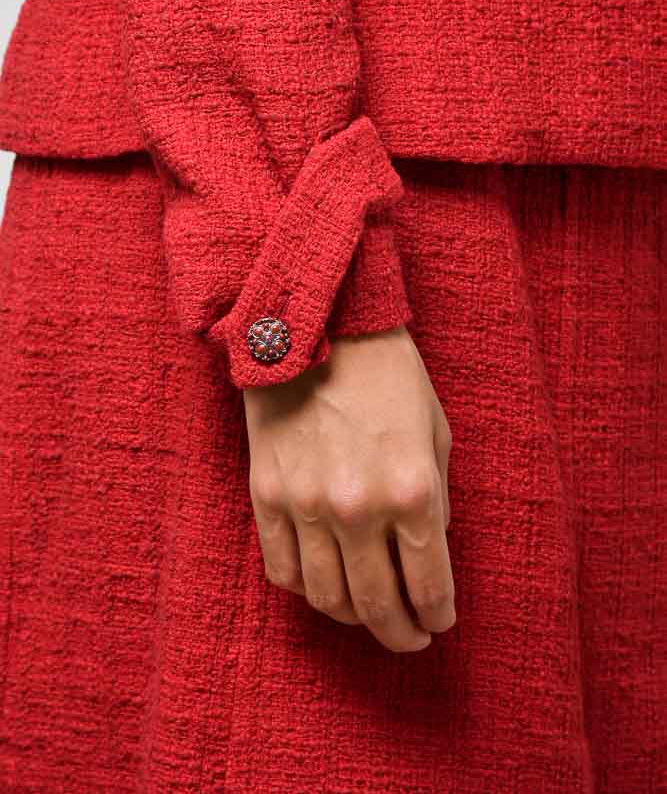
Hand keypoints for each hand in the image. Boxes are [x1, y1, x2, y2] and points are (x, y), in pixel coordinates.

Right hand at [242, 324, 454, 652]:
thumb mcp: (435, 432)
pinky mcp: (267, 496)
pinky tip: (323, 584)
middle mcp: (360, 508)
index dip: (438, 615)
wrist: (319, 325)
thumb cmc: (388, 374)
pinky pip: (282, 570)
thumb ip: (436, 499)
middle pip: (378, 604)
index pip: (430, 585)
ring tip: (367, 613)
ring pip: (328, 598)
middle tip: (410, 638)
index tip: (439, 622)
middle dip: (400, 633)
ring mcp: (307, 505)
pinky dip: (305, 590)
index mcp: (413, 490)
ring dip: (353, 618)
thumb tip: (428, 550)